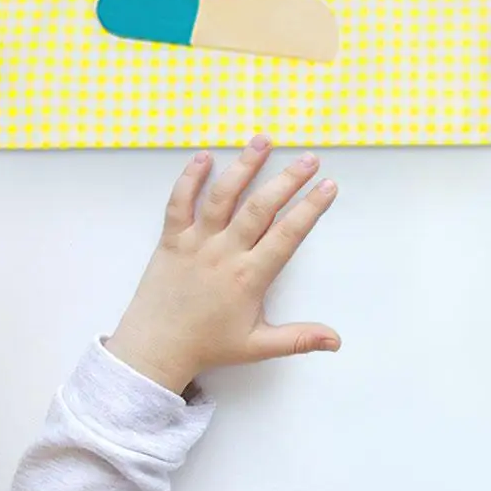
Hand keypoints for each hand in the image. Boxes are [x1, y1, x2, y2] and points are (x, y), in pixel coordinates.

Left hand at [106, 138, 339, 393]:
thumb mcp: (257, 347)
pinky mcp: (171, 239)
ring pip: (222, 197)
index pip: (287, 235)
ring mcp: (196, 242)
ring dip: (243, 166)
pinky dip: (189, 178)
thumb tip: (337, 341)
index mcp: (248, 277)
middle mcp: (224, 254)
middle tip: (309, 158)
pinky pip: (179, 203)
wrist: (154, 350)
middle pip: (259, 208)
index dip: (310, 208)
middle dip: (287, 180)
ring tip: (263, 140)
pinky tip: (204, 156)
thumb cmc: (208, 345)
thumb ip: (298, 339)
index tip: (328, 185)